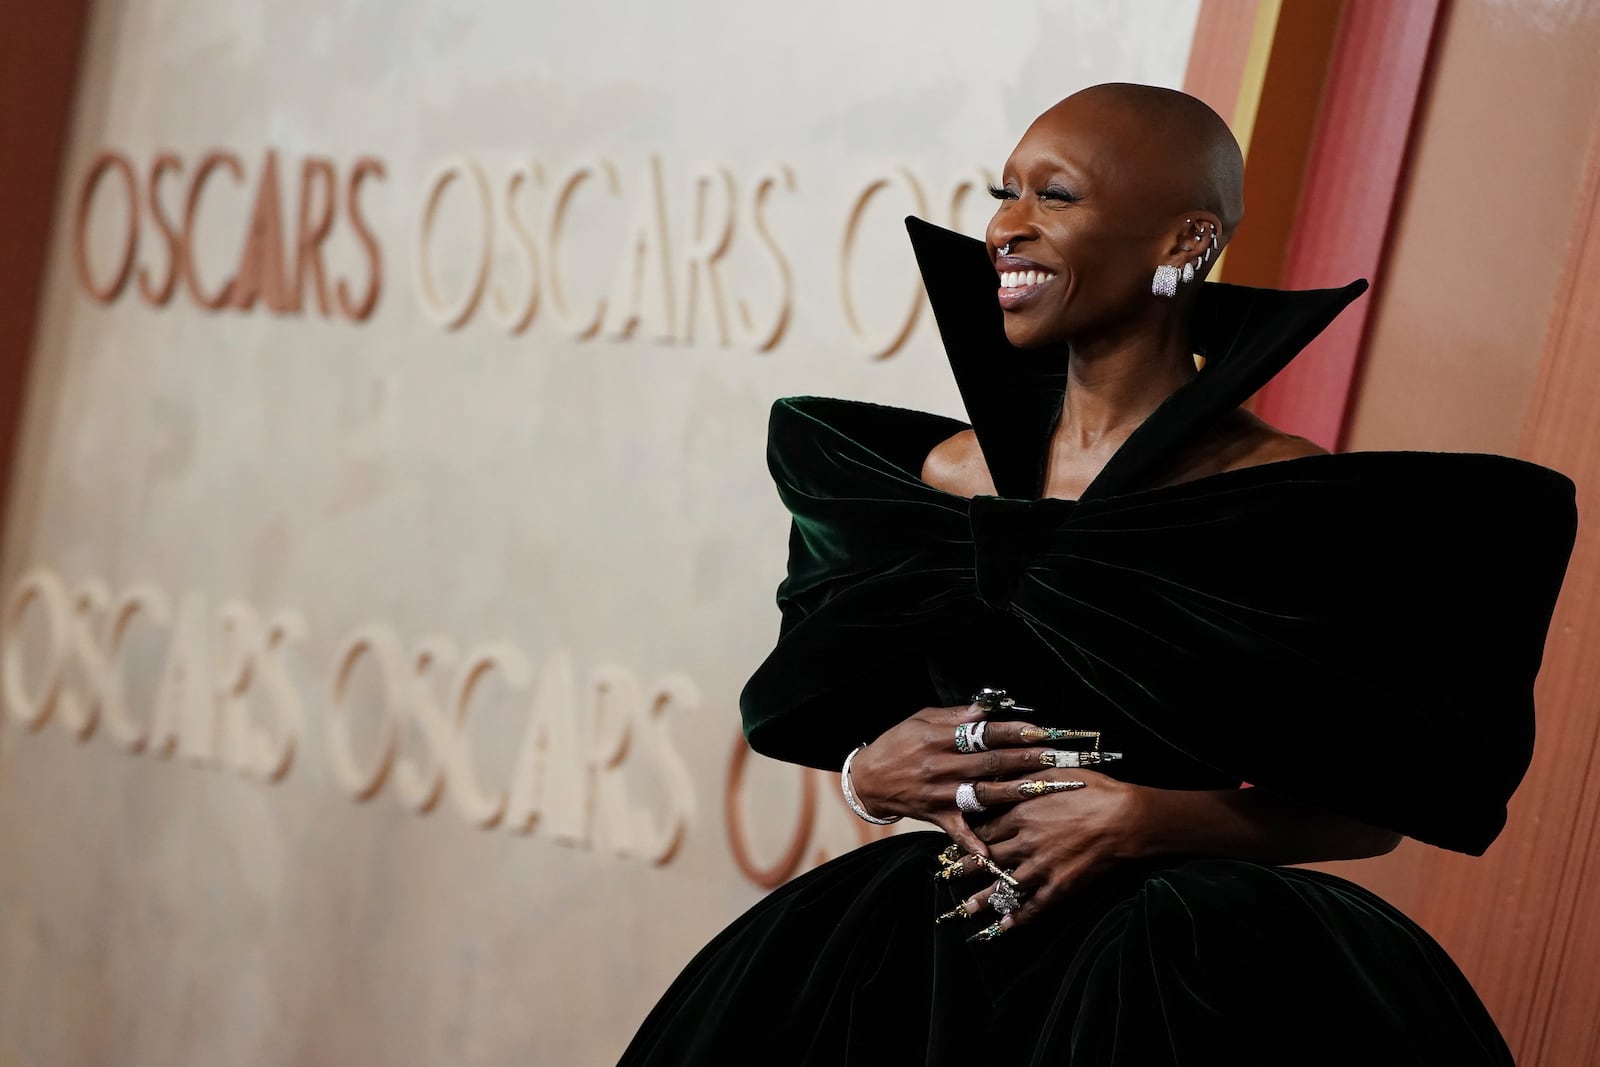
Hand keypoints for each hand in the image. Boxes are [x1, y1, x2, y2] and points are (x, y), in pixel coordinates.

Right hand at [848, 701, 1064, 855]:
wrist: (868, 779)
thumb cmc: (896, 744)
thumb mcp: (921, 720)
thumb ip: (955, 717)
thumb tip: (986, 709)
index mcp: (938, 739)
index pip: (983, 733)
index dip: (1013, 732)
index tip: (1040, 731)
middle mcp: (941, 767)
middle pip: (991, 763)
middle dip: (1026, 759)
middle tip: (1057, 757)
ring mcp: (940, 794)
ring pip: (983, 794)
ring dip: (1016, 792)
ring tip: (1045, 789)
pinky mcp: (937, 816)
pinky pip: (958, 832)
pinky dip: (974, 844)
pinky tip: (993, 854)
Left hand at [958, 768, 1147, 930]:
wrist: (1125, 818)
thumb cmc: (1092, 789)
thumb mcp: (1053, 771)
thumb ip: (1025, 774)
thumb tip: (1003, 770)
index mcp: (1021, 813)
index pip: (986, 829)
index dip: (969, 837)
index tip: (955, 842)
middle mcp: (1026, 842)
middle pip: (988, 859)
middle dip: (965, 868)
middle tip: (946, 875)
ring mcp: (1042, 866)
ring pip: (1004, 886)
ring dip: (983, 899)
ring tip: (965, 909)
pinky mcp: (1060, 885)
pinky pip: (1035, 905)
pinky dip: (1019, 917)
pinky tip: (1005, 926)